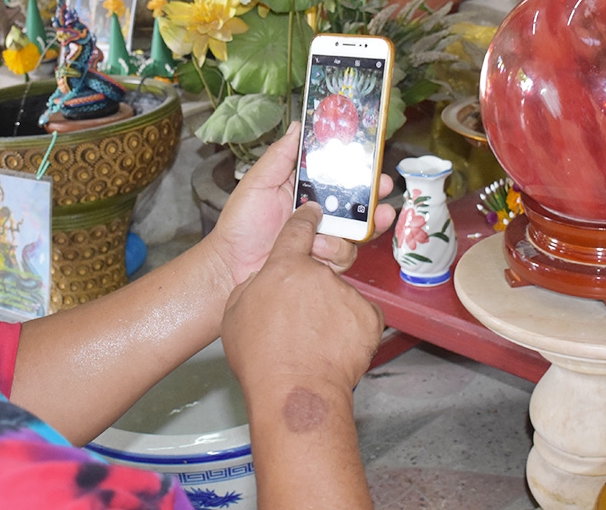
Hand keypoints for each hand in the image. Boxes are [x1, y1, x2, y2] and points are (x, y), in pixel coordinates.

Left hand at [206, 122, 396, 285]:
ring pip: (358, 229)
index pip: (337, 173)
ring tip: (358, 224)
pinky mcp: (324, 261)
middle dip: (375, 193)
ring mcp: (324, 237)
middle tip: (383, 187)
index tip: (372, 157)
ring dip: (361, 225)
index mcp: (305, 188)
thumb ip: (281, 155)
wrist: (232, 266)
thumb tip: (299, 125)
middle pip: (357, 201)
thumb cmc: (240, 224)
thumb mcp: (258, 182)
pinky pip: (344, 255)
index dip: (357, 165)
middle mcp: (320, 212)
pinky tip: (318, 248)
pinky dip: (335, 250)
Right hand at [221, 203, 383, 392]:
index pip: (298, 230)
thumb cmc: (262, 359)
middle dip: (312, 290)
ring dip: (332, 312)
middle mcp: (320, 274)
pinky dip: (352, 328)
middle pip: (320, 271)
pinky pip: (362, 316)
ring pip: (341, 296)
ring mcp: (347, 295)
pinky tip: (335, 348)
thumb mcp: (236, 313)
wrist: (295, 392)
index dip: (305, 219)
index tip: (312, 212)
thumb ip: (253, 286)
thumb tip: (263, 280)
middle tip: (301, 321)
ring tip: (316, 342)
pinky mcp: (369, 317)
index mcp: (285, 267)